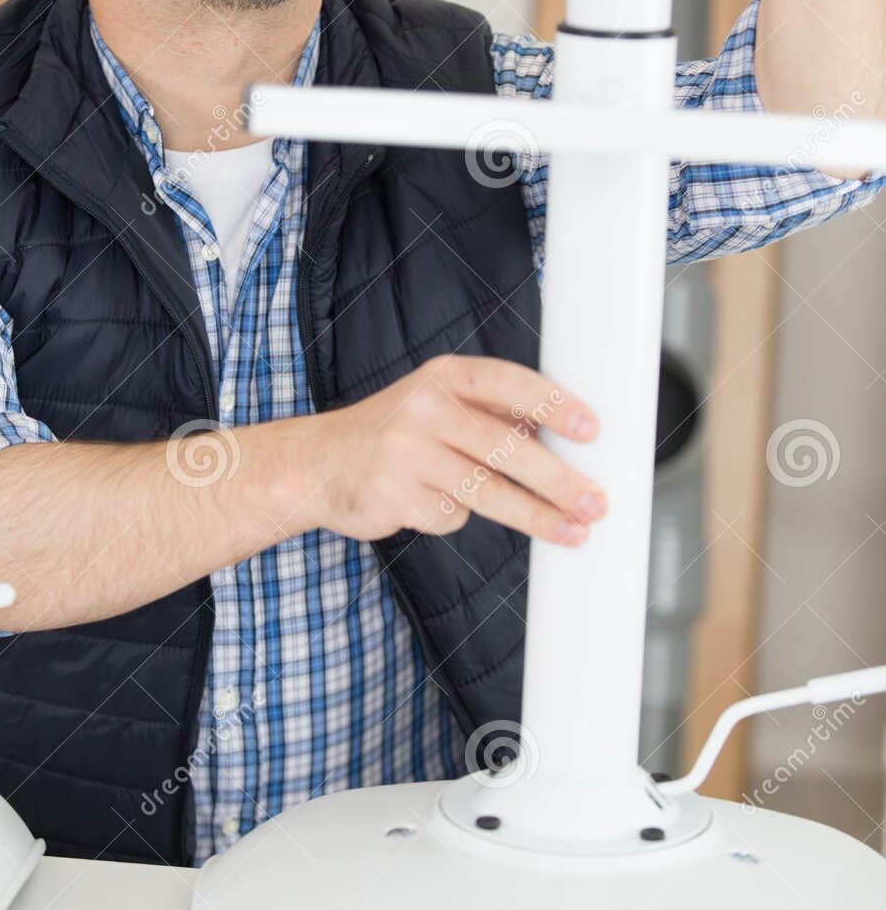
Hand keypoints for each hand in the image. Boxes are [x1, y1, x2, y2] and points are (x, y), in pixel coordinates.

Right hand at [305, 354, 606, 544]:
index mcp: (444, 377)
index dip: (554, 404)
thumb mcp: (436, 402)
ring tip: (573, 531)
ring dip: (537, 516)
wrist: (315, 463)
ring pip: (487, 492)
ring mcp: (407, 454)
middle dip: (558, 480)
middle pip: (505, 448)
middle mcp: (424, 408)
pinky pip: (452, 517)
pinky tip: (436, 504)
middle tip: (595, 502)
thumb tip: (564, 442)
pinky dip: (457, 517)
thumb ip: (490, 414)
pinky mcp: (395, 497)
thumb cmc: (392, 433)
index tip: (591, 430)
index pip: (509, 384)